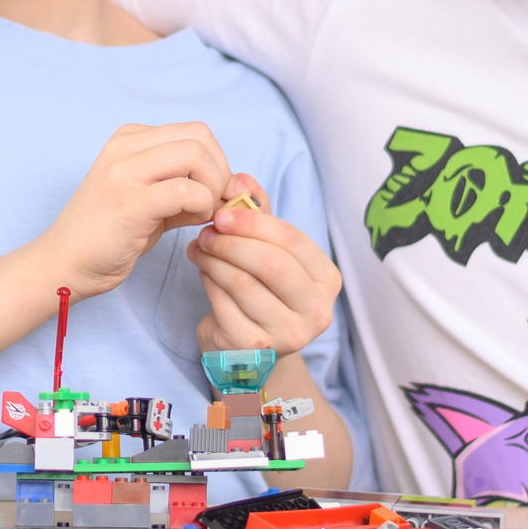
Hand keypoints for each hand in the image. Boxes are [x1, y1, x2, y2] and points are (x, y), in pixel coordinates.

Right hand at [37, 123, 233, 299]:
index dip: (217, 161)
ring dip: (213, 188)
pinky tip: (191, 223)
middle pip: (200, 137)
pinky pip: (185, 190)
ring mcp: (124, 173)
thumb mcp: (149, 201)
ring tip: (202, 213)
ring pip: (195, 156)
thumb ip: (185, 187)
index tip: (215, 193)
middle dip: (220, 172)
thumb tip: (231, 187)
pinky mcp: (128, 203)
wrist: (63, 264)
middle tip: (214, 204)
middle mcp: (125, 148)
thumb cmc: (108, 236)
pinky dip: (201, 207)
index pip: (195, 131)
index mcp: (129, 140)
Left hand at [189, 173, 340, 355]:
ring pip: (243, 284)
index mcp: (327, 279)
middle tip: (207, 232)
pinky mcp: (258, 349)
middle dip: (232, 241)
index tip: (222, 211)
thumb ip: (257, 213)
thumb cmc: (263, 289)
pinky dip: (209, 283)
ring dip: (214, 260)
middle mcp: (317, 310)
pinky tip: (204, 274)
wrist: (251, 346)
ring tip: (199, 249)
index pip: (291, 240)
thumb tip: (241, 179)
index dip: (253, 222)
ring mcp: (290, 334)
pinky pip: (225, 306)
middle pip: (270, 263)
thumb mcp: (267, 249)